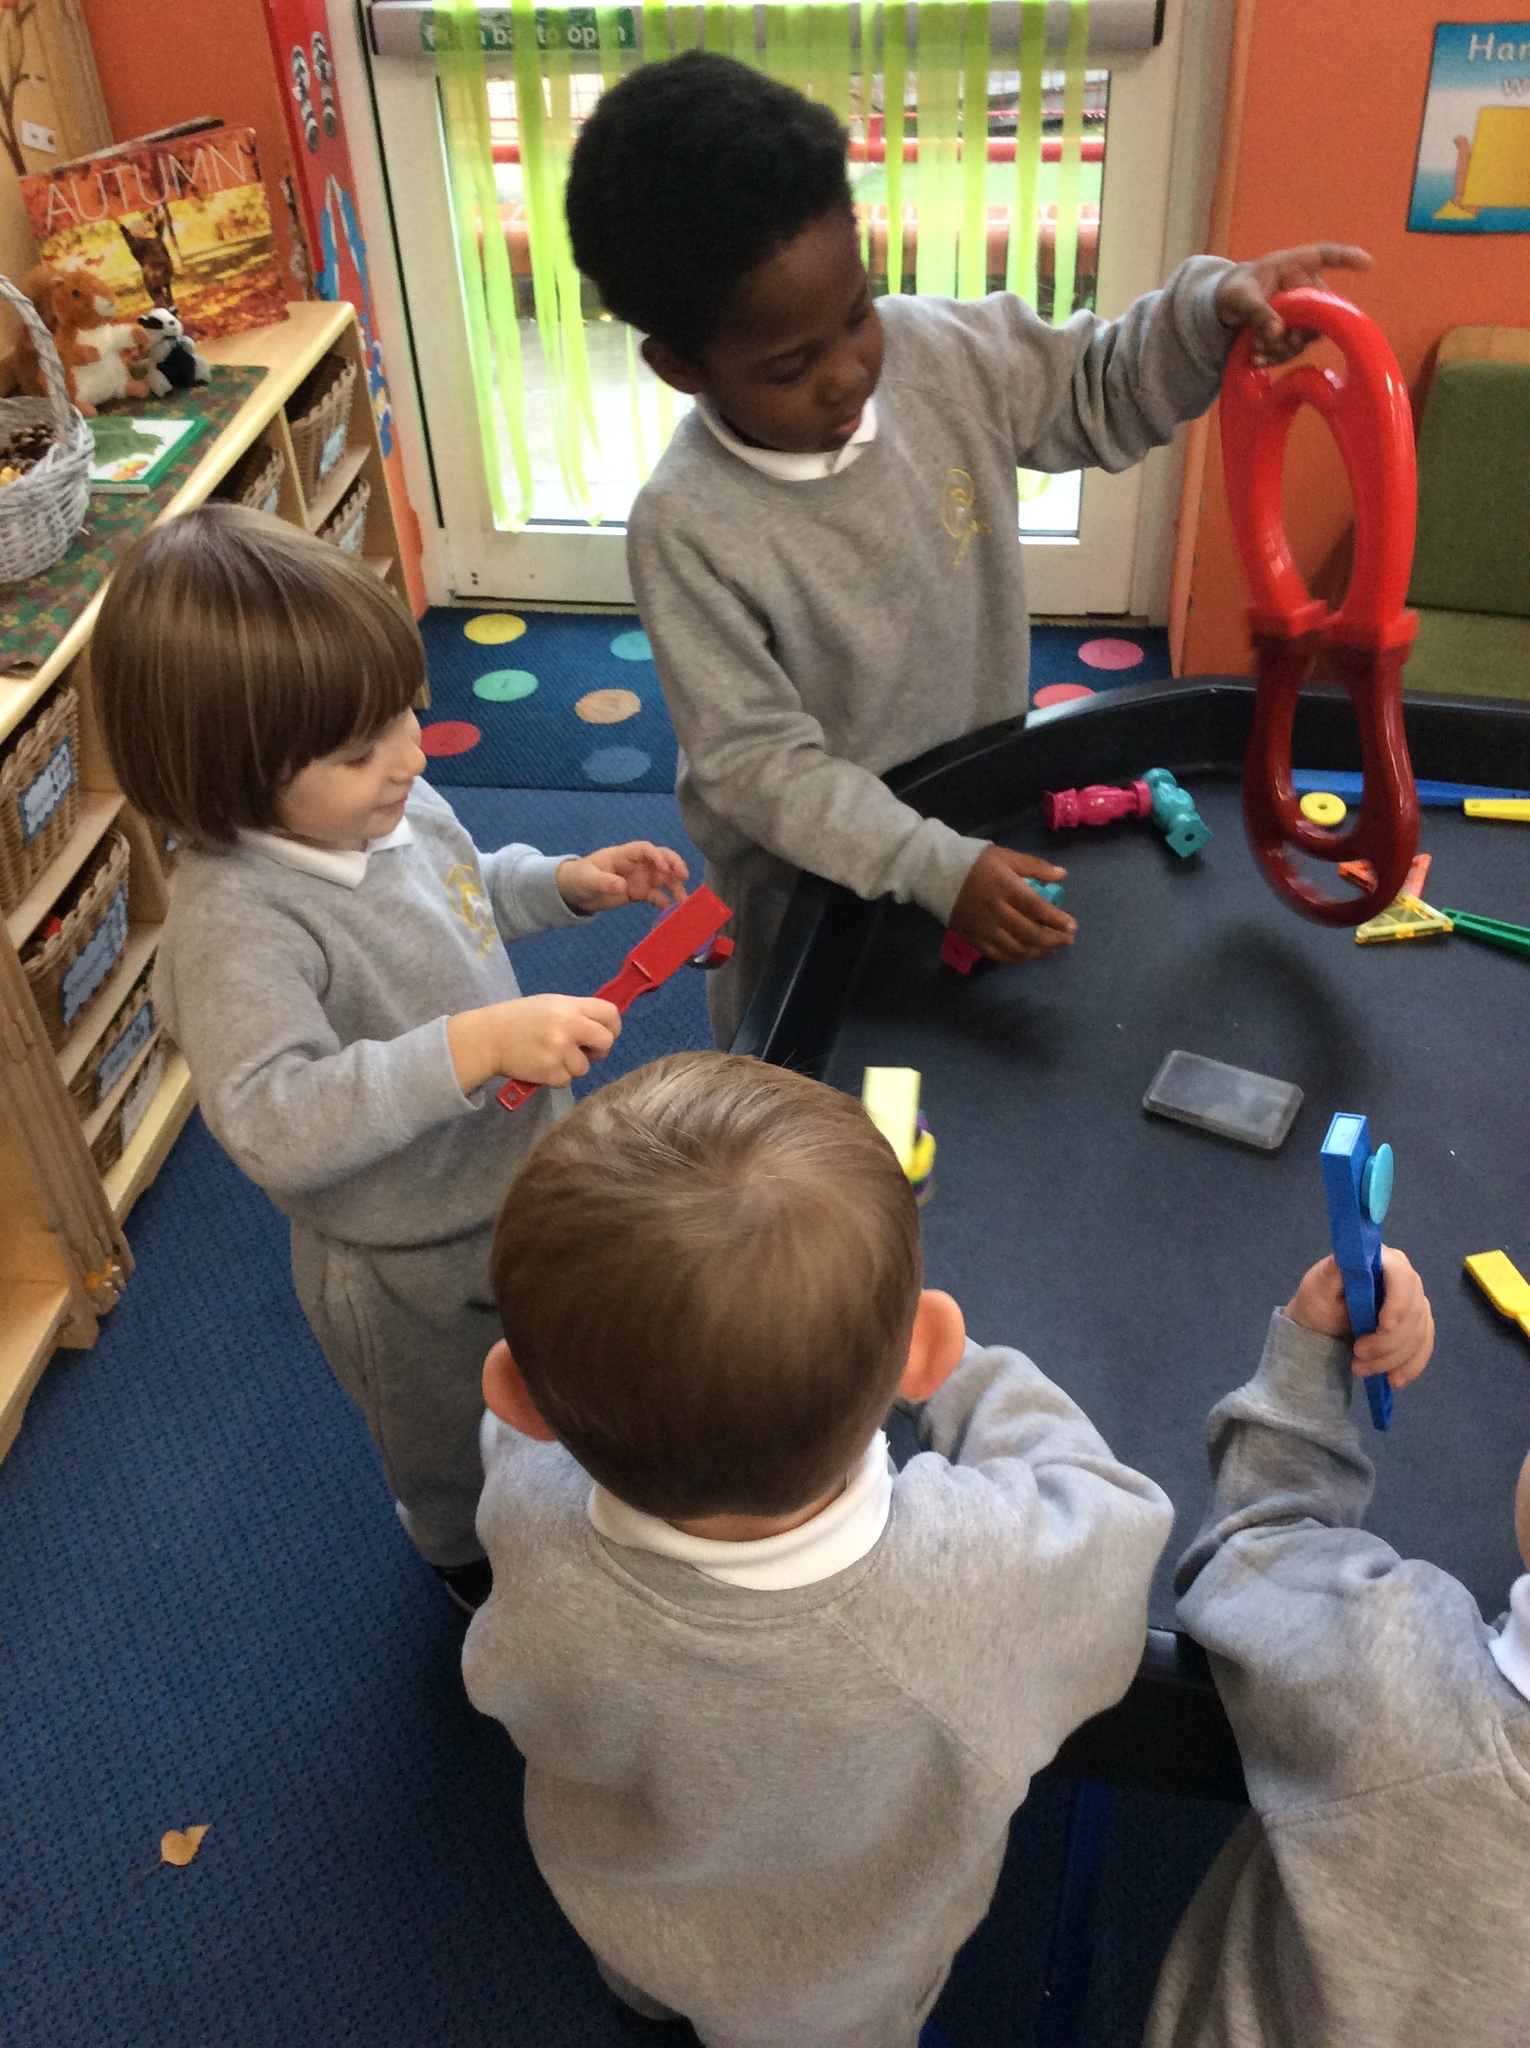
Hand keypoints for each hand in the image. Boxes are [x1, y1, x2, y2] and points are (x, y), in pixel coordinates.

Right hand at [446, 993, 621, 1094]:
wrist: (489, 1037)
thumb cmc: (519, 1018)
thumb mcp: (550, 1005)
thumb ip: (576, 1013)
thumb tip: (600, 1028)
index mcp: (571, 1007)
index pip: (610, 1013)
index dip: (612, 1027)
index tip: (605, 1034)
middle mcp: (569, 1027)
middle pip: (605, 1043)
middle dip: (598, 1051)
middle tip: (585, 1052)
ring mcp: (560, 1050)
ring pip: (584, 1067)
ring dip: (572, 1066)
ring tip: (551, 1056)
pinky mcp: (550, 1071)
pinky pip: (566, 1080)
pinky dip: (556, 1077)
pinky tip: (542, 1066)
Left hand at [556, 842, 688, 913]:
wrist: (575, 893)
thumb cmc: (580, 878)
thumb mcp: (588, 879)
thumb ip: (604, 882)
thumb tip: (622, 886)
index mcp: (624, 855)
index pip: (645, 849)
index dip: (656, 856)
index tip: (664, 868)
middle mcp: (637, 864)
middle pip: (661, 859)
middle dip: (674, 865)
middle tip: (684, 876)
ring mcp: (640, 878)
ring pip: (663, 879)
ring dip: (675, 887)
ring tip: (683, 900)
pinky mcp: (640, 893)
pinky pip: (657, 896)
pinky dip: (665, 903)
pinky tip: (671, 912)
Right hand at [949, 846, 1073, 963]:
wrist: (936, 874)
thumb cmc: (975, 862)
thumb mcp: (1006, 856)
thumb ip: (1035, 867)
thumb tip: (1063, 875)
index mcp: (1006, 888)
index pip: (1036, 908)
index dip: (1056, 919)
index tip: (1072, 926)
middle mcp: (996, 912)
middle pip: (1029, 932)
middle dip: (1052, 939)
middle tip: (1067, 940)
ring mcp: (984, 928)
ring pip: (1016, 948)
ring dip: (1038, 951)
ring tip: (1052, 948)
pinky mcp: (973, 939)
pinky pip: (999, 955)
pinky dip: (1017, 958)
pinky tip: (1028, 954)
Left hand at [1215, 244, 1372, 364]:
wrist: (1229, 308)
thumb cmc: (1237, 291)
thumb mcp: (1241, 298)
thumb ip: (1258, 312)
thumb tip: (1278, 332)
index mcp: (1297, 264)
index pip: (1327, 255)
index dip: (1348, 258)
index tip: (1367, 263)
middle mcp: (1308, 287)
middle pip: (1321, 309)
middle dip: (1296, 329)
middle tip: (1266, 339)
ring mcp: (1306, 311)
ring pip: (1308, 335)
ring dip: (1281, 346)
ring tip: (1255, 345)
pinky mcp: (1297, 333)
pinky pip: (1295, 349)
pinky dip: (1276, 357)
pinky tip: (1257, 359)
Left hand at [1284, 1248, 1433, 1392]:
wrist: (1323, 1329)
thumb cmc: (1319, 1302)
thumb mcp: (1316, 1288)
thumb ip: (1330, 1273)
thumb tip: (1345, 1258)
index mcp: (1381, 1261)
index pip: (1402, 1275)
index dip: (1399, 1302)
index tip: (1384, 1326)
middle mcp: (1405, 1279)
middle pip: (1414, 1310)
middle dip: (1388, 1340)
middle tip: (1358, 1354)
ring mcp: (1414, 1305)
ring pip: (1418, 1334)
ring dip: (1392, 1357)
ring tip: (1359, 1368)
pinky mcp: (1418, 1329)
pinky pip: (1423, 1349)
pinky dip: (1409, 1367)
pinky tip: (1393, 1380)